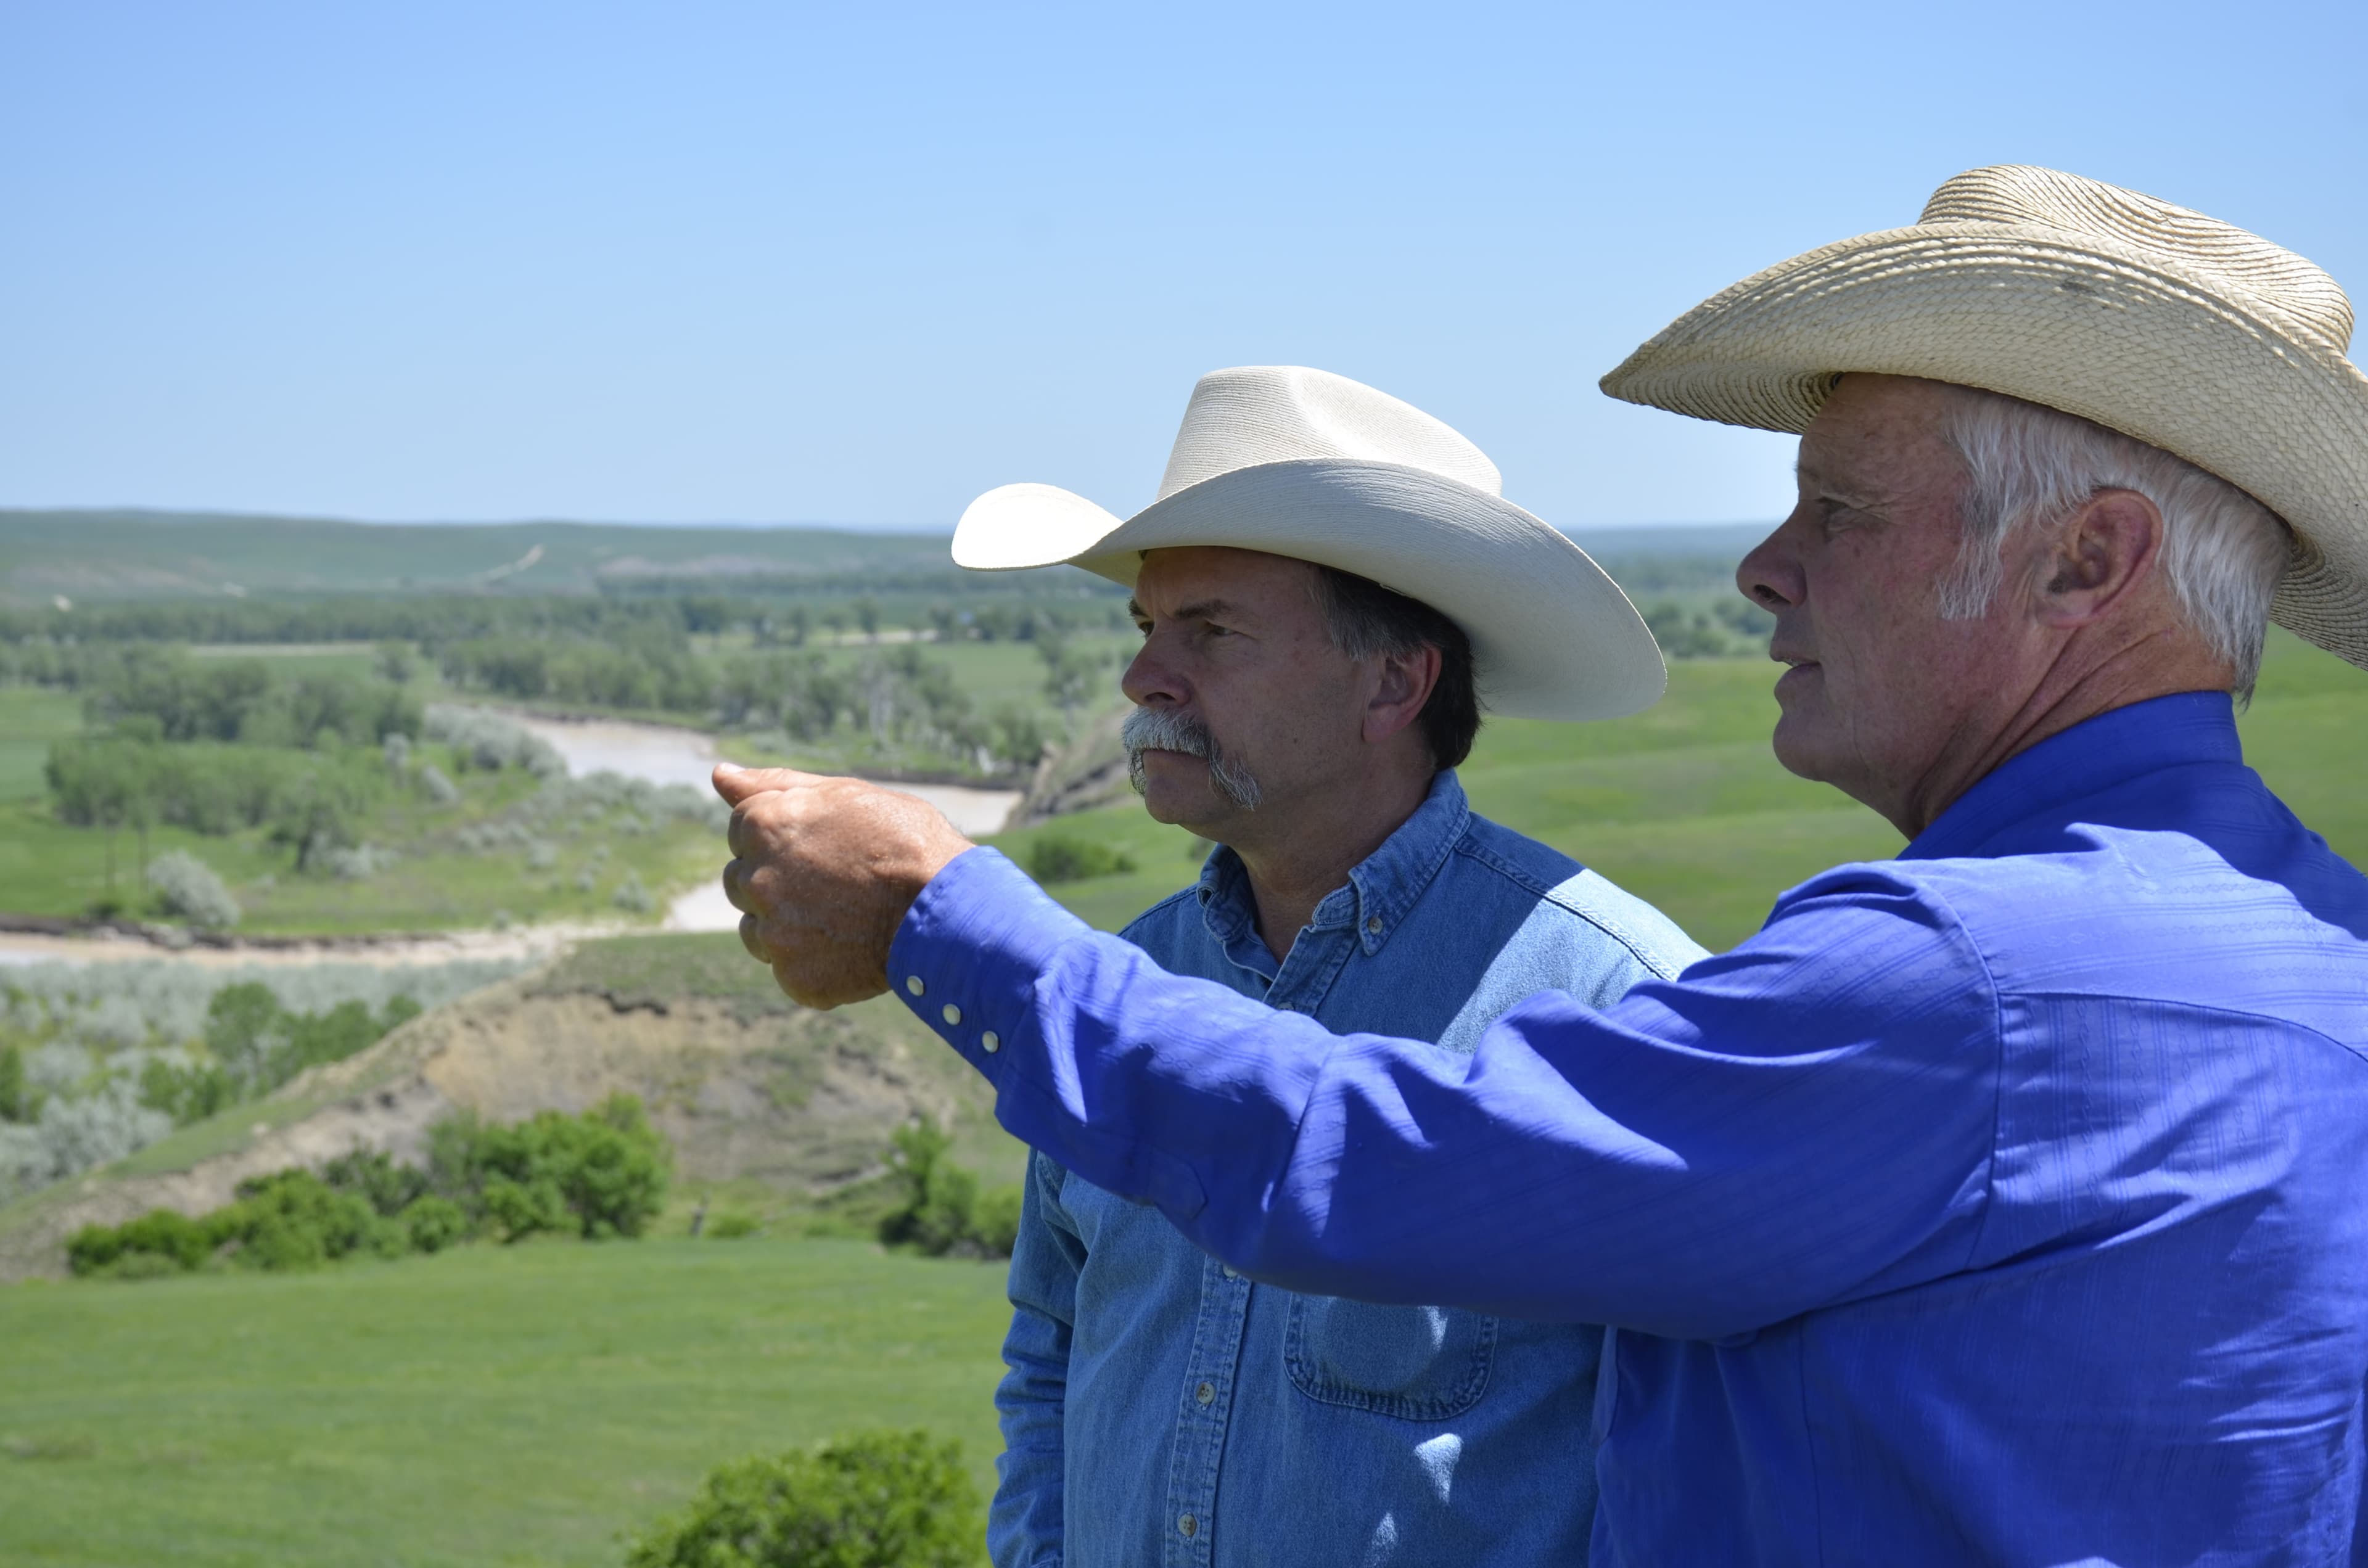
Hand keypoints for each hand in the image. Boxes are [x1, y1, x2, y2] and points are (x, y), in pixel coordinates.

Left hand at [714, 765, 975, 1007]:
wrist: (949, 907)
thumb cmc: (902, 840)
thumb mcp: (843, 795)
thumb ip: (775, 785)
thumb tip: (719, 773)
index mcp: (763, 826)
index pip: (741, 831)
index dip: (784, 837)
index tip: (822, 844)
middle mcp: (756, 881)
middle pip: (742, 882)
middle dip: (777, 881)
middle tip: (835, 882)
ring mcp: (774, 934)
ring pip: (757, 932)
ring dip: (787, 925)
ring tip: (842, 917)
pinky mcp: (795, 978)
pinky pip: (790, 971)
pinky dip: (815, 964)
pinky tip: (851, 947)